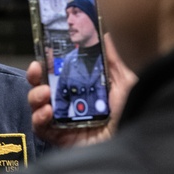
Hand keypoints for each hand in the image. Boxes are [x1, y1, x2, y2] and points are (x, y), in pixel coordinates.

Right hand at [29, 33, 135, 147]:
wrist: (138, 138)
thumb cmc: (135, 112)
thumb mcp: (126, 81)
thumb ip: (113, 59)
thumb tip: (105, 35)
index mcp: (83, 89)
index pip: (57, 74)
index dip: (47, 64)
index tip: (43, 54)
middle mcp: (71, 104)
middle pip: (42, 88)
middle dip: (35, 77)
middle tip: (37, 71)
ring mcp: (64, 122)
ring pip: (37, 107)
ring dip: (36, 96)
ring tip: (46, 94)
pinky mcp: (61, 139)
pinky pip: (41, 129)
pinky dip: (39, 119)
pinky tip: (48, 112)